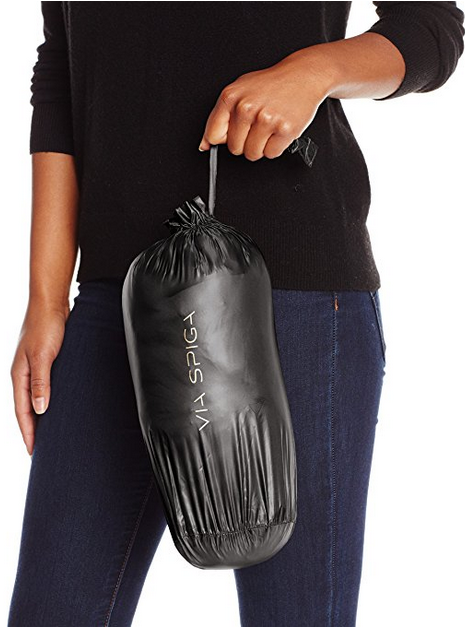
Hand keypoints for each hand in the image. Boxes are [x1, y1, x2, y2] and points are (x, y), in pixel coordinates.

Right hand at [10, 299, 69, 455]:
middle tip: (41, 449)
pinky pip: (43, 387)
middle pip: (26, 408)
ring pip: (34, 398)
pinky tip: (57, 406)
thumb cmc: (46, 326)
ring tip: (49, 433)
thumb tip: (40, 409)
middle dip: (32, 429)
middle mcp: (23, 373)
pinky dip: (47, 400)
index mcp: (18, 375)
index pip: (21, 411)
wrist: (51, 302)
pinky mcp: (44, 361)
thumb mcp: (43, 355)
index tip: (34, 451)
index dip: (28, 432)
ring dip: (40, 416)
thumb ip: (41, 382)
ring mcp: (33, 367)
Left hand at [198, 47, 334, 160]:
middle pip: (234, 149)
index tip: (233, 133)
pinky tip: (278, 130)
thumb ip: (220, 117)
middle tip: (257, 127)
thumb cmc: (271, 85)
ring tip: (268, 128)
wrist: (303, 76)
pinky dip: (275, 147)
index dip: (224, 138)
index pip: (214, 135)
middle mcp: (246, 107)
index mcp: (230, 97)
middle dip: (245, 142)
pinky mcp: (284, 130)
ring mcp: (265, 119)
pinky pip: (271, 154)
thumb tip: (205, 144)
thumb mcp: (239, 91)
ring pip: (252, 154)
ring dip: (261, 147)